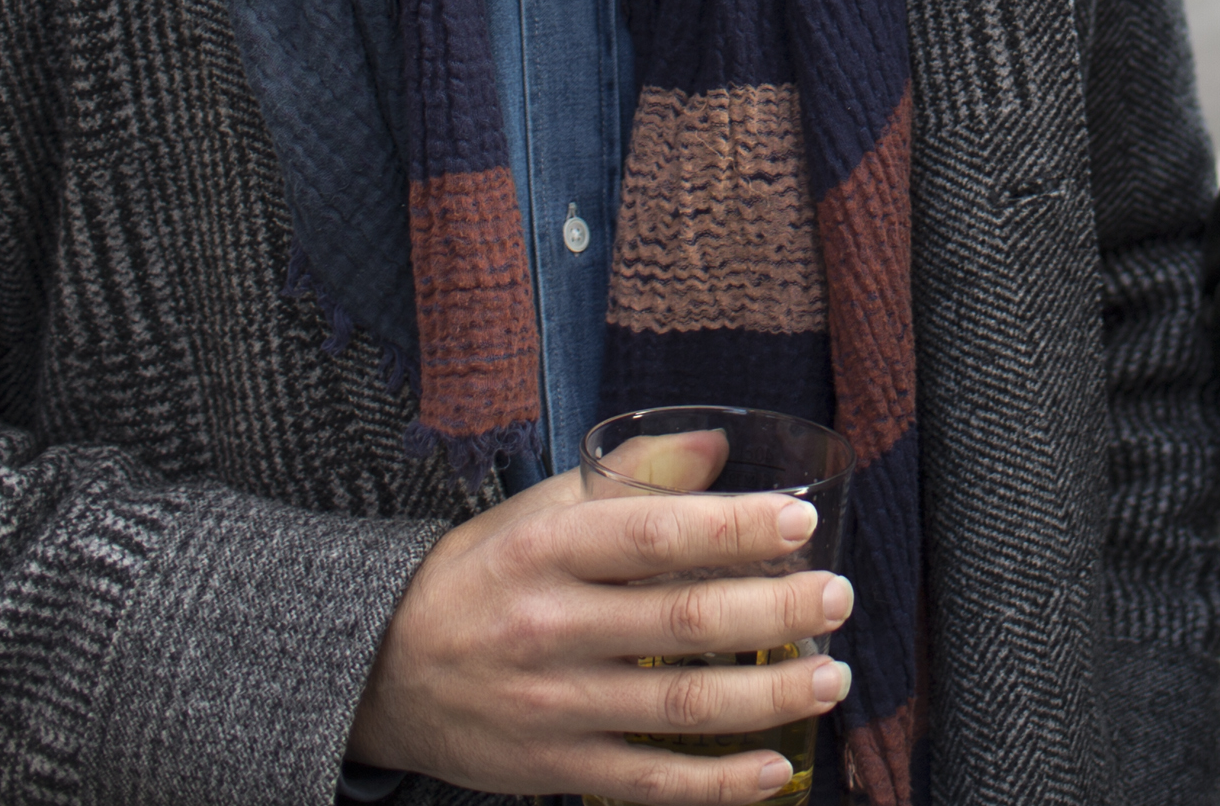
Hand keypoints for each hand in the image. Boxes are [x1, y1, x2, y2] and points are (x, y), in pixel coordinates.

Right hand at [346, 484, 851, 800]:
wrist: (382, 671)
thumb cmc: (482, 577)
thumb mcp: (541, 512)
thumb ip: (631, 478)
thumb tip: (720, 447)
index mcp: (548, 551)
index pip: (651, 536)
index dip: (731, 529)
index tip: (799, 523)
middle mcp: (550, 628)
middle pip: (679, 623)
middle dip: (770, 612)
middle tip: (837, 598)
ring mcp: (554, 706)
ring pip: (677, 706)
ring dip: (766, 698)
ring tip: (831, 679)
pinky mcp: (556, 768)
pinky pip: (649, 780)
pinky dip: (717, 783)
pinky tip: (775, 768)